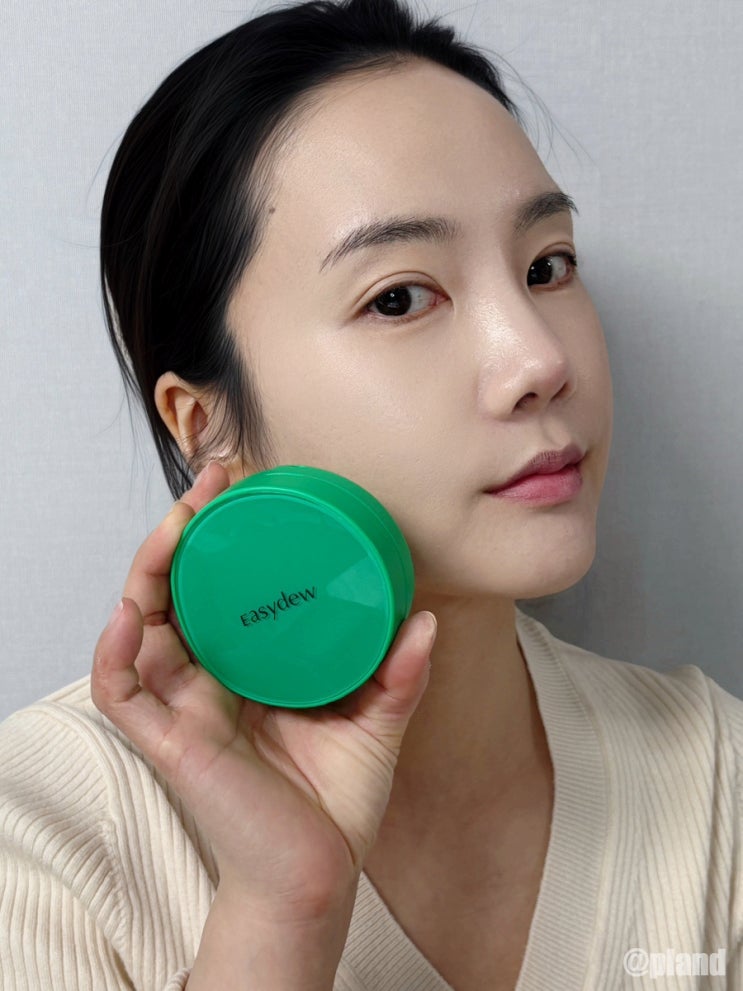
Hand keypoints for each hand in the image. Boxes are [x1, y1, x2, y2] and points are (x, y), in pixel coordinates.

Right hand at [92, 461, 436, 923]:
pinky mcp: (171, 743)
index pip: (222, 587)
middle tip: (212, 482)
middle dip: (184, 532)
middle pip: (177, 591)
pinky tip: (131, 613)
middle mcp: (208, 678)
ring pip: (141, 626)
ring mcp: (184, 707)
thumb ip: (399, 675)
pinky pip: (122, 693)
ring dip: (149, 570)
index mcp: (248, 667)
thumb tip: (426, 618)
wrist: (319, 878)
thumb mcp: (374, 724)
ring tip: (176, 525)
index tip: (248, 485)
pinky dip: (115, 652)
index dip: (224, 536)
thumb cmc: (334, 803)